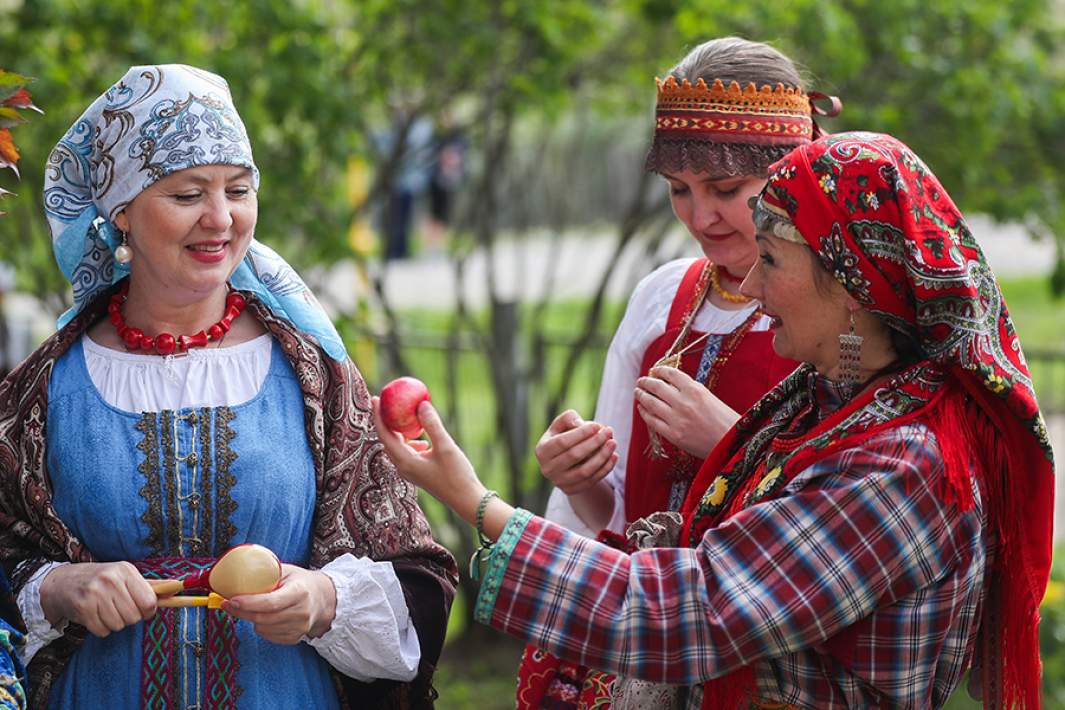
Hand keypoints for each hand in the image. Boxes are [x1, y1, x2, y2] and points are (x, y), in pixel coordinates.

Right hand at [39, 562, 156, 636]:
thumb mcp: (125, 576)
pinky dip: (101, 629)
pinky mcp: (82, 608)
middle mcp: (111, 580)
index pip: (149, 601)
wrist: (62, 582)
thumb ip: (151, 585)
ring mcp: (94, 594)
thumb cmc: (101, 580)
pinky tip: (94, 616)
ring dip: (114, 623)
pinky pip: (102, 631)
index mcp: (126, 570)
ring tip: (105, 610)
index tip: (143, 610)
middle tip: (119, 608)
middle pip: (134, 616)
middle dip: (130, 618)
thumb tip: (178, 588)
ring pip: (119, 625)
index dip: (149, 611)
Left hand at [222, 564, 335, 643]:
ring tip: (253, 608)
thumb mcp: (287, 571)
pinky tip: (265, 617)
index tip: (232, 600)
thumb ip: (267, 573)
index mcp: (300, 592)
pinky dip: (262, 627)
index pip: (271, 602)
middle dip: (241, 612)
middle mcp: (301, 612)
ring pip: (263, 629)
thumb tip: (238, 573)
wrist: (323, 599)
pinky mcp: (295, 638)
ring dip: (252, 619)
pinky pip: (269, 636)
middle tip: (228, 604)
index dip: (249, 603)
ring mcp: (299, 627)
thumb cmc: (301, 582)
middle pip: (264, 618)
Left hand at [372, 397, 486, 524]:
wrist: (466, 500)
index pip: (384, 434)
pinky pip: (407, 452)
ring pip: (397, 446)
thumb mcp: (446, 447)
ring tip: (404, 417)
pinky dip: (410, 441)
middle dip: (385, 420)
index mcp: (405, 461)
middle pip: (387, 439)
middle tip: (385, 402)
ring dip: (399, 431)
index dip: (378, 415)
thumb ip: (432, 425)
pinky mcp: (418, 472)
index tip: (376, 398)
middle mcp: (403, 466)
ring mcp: (409, 471)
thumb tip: (421, 404)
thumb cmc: (457, 475)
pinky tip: (423, 439)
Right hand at [534, 410, 617, 494]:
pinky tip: (614, 456)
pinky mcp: (571, 490)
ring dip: (602, 456)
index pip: (562, 442)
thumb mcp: (561, 425)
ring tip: (613, 443)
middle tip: (609, 431)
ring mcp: (559, 482)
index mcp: (542, 450)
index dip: (581, 433)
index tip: (597, 425)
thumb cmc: (563, 437)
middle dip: (594, 442)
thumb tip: (580, 424)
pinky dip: (605, 469)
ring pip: (584, 471)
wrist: (562, 463)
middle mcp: (547, 469)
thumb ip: (568, 418)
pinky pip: (591, 481)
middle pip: (574, 456)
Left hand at [635, 366, 739, 458]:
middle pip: (657, 387)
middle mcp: (684, 402)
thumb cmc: (725, 421)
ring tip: (638, 392)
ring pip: (651, 403)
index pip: (671, 374)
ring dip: (641, 395)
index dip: (660, 370)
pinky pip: (652, 421)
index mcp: (695, 390)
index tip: (654, 370)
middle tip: (641, 380)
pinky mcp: (673, 435)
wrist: (732, 444)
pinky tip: (642, 408)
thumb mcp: (710, 397)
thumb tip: (671, 383)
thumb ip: (690, 390)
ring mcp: (676, 419)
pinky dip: (645, 412)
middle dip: (646, 382)